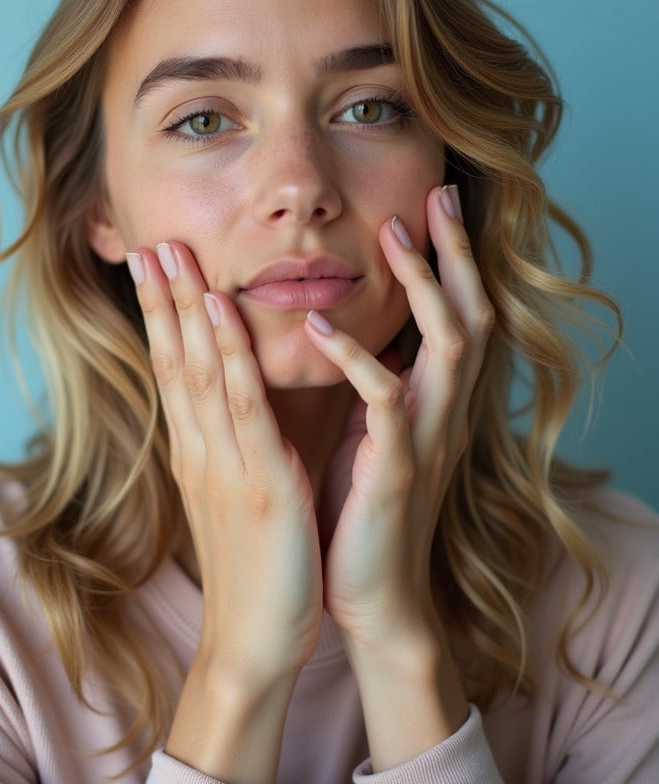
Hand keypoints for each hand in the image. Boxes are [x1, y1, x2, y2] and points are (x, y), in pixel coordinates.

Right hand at [128, 242, 323, 684]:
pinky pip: (242, 405)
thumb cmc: (256, 568)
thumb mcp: (236, 497)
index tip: (158, 266)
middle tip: (152, 240)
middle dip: (163, 298)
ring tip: (173, 254)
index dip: (163, 317)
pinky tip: (221, 311)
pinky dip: (228, 353)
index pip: (174, 370)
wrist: (255, 642)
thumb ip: (234, 448)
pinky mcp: (257, 480)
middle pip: (174, 360)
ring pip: (198, 369)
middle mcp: (201, 449)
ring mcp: (223, 461)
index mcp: (198, 453)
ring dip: (185, 307)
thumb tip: (238, 406)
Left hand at [304, 184, 492, 764]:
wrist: (369, 593)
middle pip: (471, 313)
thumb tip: (360, 331)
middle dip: (455, 253)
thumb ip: (376, 382)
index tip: (430, 203)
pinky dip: (357, 359)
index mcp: (433, 400)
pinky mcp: (398, 469)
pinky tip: (319, 327)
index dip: (451, 259)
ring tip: (388, 236)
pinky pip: (388, 402)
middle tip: (435, 196)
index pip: (458, 313)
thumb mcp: (372, 432)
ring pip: (446, 345)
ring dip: (421, 286)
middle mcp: (442, 411)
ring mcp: (426, 438)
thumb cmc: (358, 504)